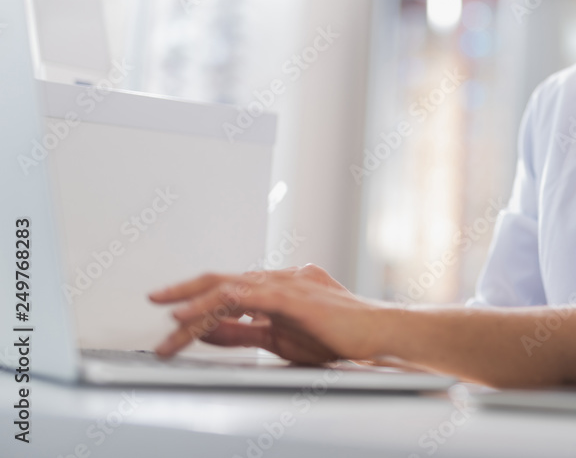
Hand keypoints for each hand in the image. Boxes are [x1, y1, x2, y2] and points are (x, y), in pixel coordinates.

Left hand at [148, 264, 386, 363]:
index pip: (231, 289)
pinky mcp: (290, 295)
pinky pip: (240, 296)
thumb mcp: (282, 338)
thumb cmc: (342, 336)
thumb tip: (209, 331)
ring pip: (227, 287)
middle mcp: (280, 278)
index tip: (173, 313)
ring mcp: (285, 283)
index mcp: (280, 287)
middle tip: (155, 298)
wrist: (379, 333)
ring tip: (166, 323)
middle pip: (222, 278)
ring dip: (190, 306)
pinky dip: (210, 305)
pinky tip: (188, 316)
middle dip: (185, 289)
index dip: (198, 298)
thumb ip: (245, 332)